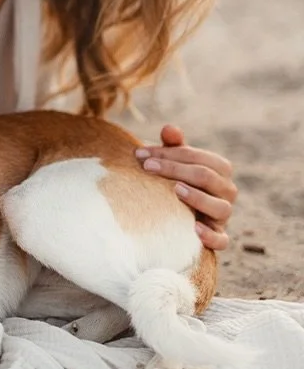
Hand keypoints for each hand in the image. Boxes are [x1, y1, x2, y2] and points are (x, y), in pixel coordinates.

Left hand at [135, 124, 236, 251]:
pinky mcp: (219, 236)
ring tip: (175, 190)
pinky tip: (194, 229)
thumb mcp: (175, 162)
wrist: (181, 212)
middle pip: (206, 177)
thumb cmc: (178, 179)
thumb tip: (168, 129)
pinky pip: (222, 240)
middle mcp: (227, 190)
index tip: (140, 155)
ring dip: (198, 198)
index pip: (197, 157)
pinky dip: (211, 236)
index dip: (169, 154)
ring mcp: (224, 215)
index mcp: (219, 168)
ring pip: (221, 207)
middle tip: (147, 168)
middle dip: (175, 170)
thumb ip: (172, 146)